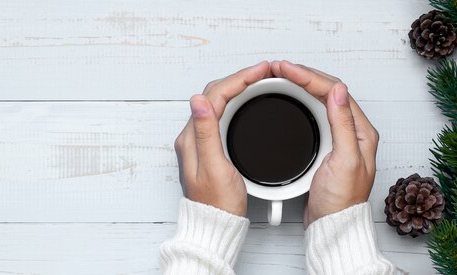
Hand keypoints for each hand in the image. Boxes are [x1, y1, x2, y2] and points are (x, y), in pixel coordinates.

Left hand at [174, 61, 270, 216]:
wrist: (215, 226)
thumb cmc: (217, 205)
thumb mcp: (214, 168)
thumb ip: (206, 133)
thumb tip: (198, 100)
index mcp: (192, 138)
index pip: (214, 95)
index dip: (239, 79)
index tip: (260, 71)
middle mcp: (192, 137)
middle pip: (214, 94)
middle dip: (239, 78)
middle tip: (263, 71)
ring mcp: (199, 141)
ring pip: (218, 102)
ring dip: (238, 87)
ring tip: (259, 80)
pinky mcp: (208, 147)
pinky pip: (221, 114)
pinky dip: (236, 101)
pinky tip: (247, 101)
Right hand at [270, 60, 379, 227]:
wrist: (331, 226)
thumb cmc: (340, 201)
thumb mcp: (344, 160)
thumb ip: (343, 124)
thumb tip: (338, 91)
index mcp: (361, 131)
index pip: (335, 92)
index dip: (309, 77)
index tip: (287, 70)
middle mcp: (352, 132)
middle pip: (327, 91)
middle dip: (303, 76)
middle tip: (279, 68)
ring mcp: (338, 138)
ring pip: (319, 100)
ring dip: (300, 85)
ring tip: (281, 76)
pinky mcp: (325, 146)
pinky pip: (312, 115)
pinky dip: (299, 102)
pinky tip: (289, 98)